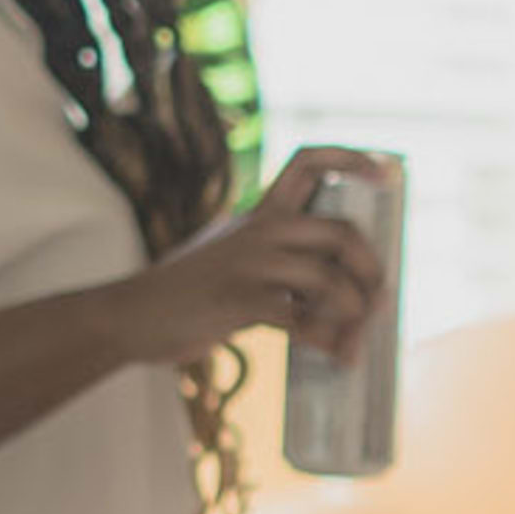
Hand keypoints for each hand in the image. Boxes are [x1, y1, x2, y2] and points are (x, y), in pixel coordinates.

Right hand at [141, 149, 388, 365]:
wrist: (130, 317)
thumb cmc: (192, 297)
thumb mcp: (235, 261)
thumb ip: (282, 264)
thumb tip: (346, 292)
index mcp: (261, 214)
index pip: (308, 162)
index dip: (350, 158)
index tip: (384, 172)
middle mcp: (259, 230)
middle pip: (341, 233)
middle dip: (372, 271)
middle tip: (378, 302)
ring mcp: (248, 263)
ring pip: (328, 279)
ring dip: (354, 315)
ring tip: (354, 342)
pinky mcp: (237, 300)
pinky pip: (302, 320)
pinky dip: (328, 341)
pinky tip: (335, 354)